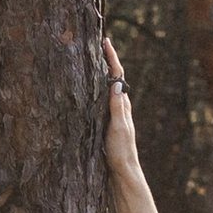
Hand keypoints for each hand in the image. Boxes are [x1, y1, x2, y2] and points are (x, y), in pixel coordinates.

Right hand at [102, 34, 141, 186]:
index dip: (112, 58)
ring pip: (107, 87)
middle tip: (97, 44)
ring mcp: (114, 113)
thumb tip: (116, 83)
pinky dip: (96, 87)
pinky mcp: (107, 121)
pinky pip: (102, 98)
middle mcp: (120, 106)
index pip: (118, 76)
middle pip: (113, 77)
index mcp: (123, 105)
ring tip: (92, 58)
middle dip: (106, 60)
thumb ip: (117, 107)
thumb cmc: (121, 150)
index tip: (105, 41)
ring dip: (101, 72)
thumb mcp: (118, 128)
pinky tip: (89, 88)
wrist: (123, 170)